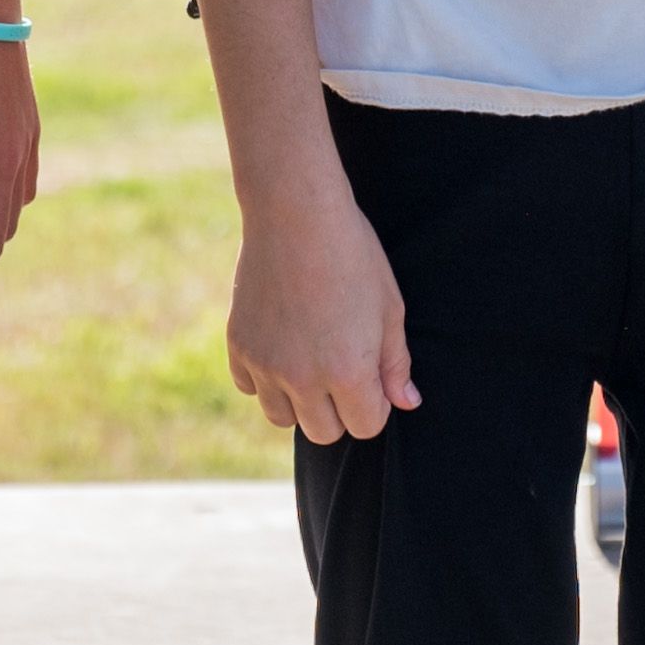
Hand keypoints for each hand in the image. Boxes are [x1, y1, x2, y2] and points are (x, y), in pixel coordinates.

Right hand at [229, 179, 415, 443]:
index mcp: (349, 371)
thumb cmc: (353, 254)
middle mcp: (303, 377)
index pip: (366, 426)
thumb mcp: (388, 306)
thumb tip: (406, 403)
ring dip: (299, 400)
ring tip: (310, 357)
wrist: (295, 212)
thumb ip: (396, 363)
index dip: (374, 402)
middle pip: (324, 432)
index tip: (371, 372)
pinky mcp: (238, 346)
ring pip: (282, 418)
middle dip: (339, 409)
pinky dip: (264, 377)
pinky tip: (281, 343)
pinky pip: (250, 387)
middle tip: (342, 364)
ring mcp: (266, 364)